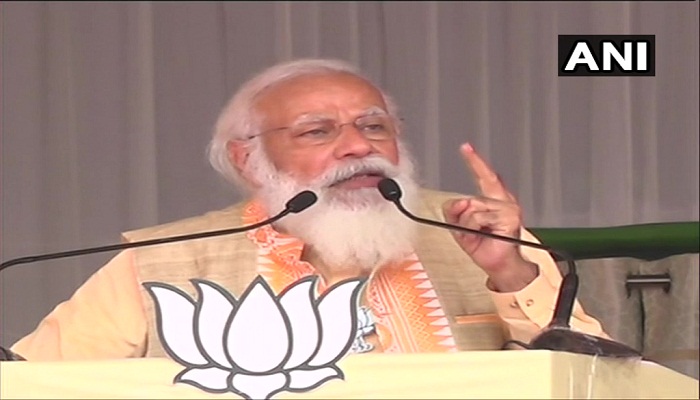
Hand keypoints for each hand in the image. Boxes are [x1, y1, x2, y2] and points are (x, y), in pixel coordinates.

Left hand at [442, 143, 537, 291]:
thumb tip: (459, 202)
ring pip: (472, 208)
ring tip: (479, 235)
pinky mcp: (510, 217)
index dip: (475, 162)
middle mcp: (503, 201)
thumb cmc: (484, 245)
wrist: (499, 265)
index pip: (485, 176)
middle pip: (470, 198)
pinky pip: (478, 217)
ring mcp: (508, 208)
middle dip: (462, 217)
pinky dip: (474, 228)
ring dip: (468, 225)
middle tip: (470, 230)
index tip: (466, 148)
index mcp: (495, 200)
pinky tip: (484, 236)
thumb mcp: (461, 226)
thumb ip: (454, 211)